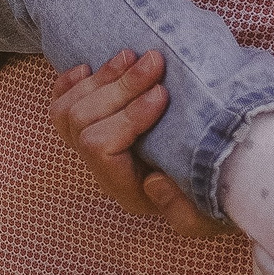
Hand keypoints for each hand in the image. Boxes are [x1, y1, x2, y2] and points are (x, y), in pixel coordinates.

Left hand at [49, 49, 229, 237]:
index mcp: (124, 189)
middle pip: (83, 121)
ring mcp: (91, 150)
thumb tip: (153, 182)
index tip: (162, 94)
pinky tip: (88, 67)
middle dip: (119, 87)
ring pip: (69, 109)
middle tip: (155, 61)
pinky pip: (60, 104)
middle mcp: (100, 170)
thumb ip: (182, 211)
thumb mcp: (204, 218)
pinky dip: (69, 83)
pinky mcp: (92, 128)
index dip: (127, 116)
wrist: (213, 183)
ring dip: (102, 77)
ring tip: (133, 56)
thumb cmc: (210, 197)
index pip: (101, 148)